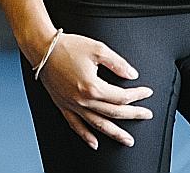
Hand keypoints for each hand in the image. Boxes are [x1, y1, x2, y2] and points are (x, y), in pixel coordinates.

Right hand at [37, 32, 153, 148]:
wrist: (42, 48)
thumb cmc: (67, 46)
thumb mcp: (97, 49)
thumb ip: (117, 63)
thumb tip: (132, 74)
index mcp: (93, 87)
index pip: (121, 97)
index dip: (137, 95)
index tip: (146, 92)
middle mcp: (83, 100)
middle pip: (114, 113)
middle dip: (133, 115)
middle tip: (146, 114)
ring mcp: (72, 105)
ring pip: (97, 125)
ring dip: (115, 133)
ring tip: (127, 140)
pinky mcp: (63, 105)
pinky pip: (75, 125)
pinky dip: (86, 136)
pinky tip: (94, 143)